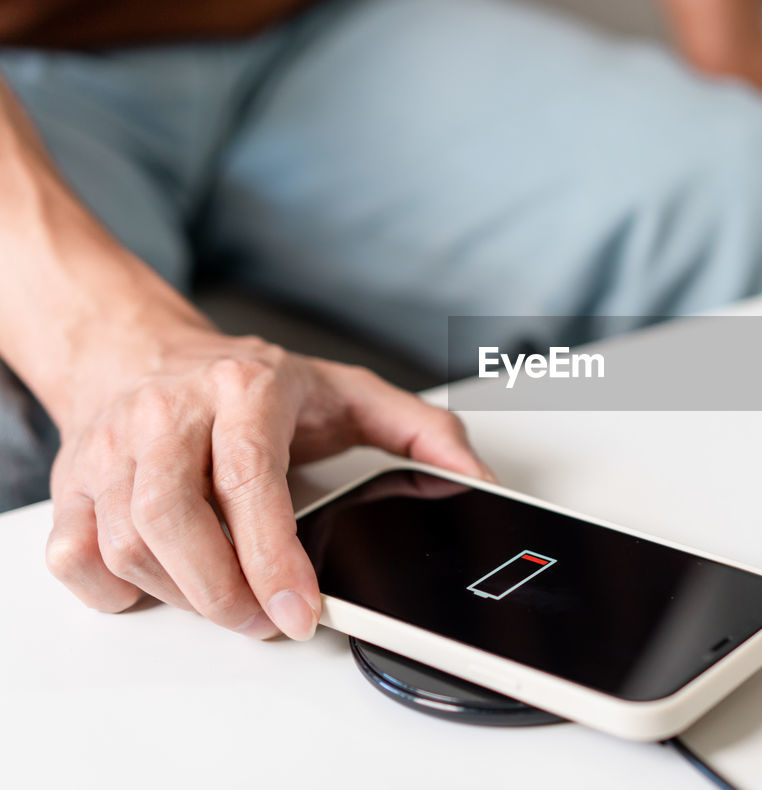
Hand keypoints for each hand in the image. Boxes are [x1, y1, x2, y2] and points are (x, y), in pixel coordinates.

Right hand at [44, 330, 491, 639]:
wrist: (142, 352)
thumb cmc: (251, 382)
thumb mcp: (348, 392)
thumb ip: (422, 432)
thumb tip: (477, 478)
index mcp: (245, 386)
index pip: (249, 480)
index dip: (273, 557)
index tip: (298, 611)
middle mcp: (169, 411)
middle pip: (173, 520)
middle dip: (223, 593)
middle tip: (264, 620)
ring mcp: (112, 446)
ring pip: (126, 544)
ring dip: (183, 595)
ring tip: (229, 598)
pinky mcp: (72, 481)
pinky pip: (76, 557)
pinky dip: (116, 587)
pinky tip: (163, 578)